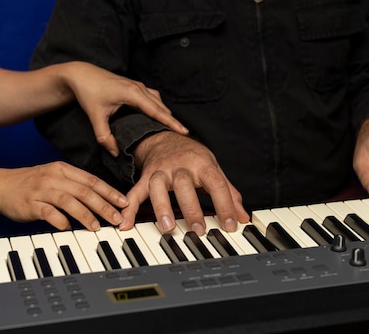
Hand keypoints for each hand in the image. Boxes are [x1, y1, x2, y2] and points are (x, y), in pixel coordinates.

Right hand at [0, 161, 128, 230]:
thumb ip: (75, 185)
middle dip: (104, 206)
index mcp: (63, 170)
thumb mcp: (54, 177)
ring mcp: (41, 190)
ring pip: (69, 201)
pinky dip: (59, 220)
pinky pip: (47, 212)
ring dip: (85, 215)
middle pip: (84, 191)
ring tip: (97, 227)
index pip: (92, 180)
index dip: (110, 192)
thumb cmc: (31, 184)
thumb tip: (102, 199)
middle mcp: (54, 177)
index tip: (124, 203)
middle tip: (117, 218)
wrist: (0, 186)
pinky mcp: (29, 204)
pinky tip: (67, 228)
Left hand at [64, 62, 187, 155]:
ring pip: (158, 100)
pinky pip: (152, 97)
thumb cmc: (88, 92)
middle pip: (161, 106)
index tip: (184, 131)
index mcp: (132, 93)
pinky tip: (158, 116)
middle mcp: (138, 87)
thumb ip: (105, 136)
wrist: (81, 74)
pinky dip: (158, 107)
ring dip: (165, 113)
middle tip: (184, 135)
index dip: (171, 122)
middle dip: (173, 120)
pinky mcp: (134, 85)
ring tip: (173, 128)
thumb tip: (116, 152)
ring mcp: (137, 85)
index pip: (156, 111)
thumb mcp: (95, 116)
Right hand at [119, 131, 249, 234]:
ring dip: (162, 207)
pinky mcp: (145, 177)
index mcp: (201, 164)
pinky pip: (135, 192)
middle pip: (184, 185)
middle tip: (198, 230)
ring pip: (158, 187)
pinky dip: (129, 208)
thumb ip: (228, 193)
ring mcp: (161, 171)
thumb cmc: (192, 157)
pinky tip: (124, 224)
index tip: (231, 225)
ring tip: (167, 228)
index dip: (225, 204)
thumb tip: (244, 217)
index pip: (216, 183)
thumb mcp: (213, 169)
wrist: (165, 139)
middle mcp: (180, 166)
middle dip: (191, 208)